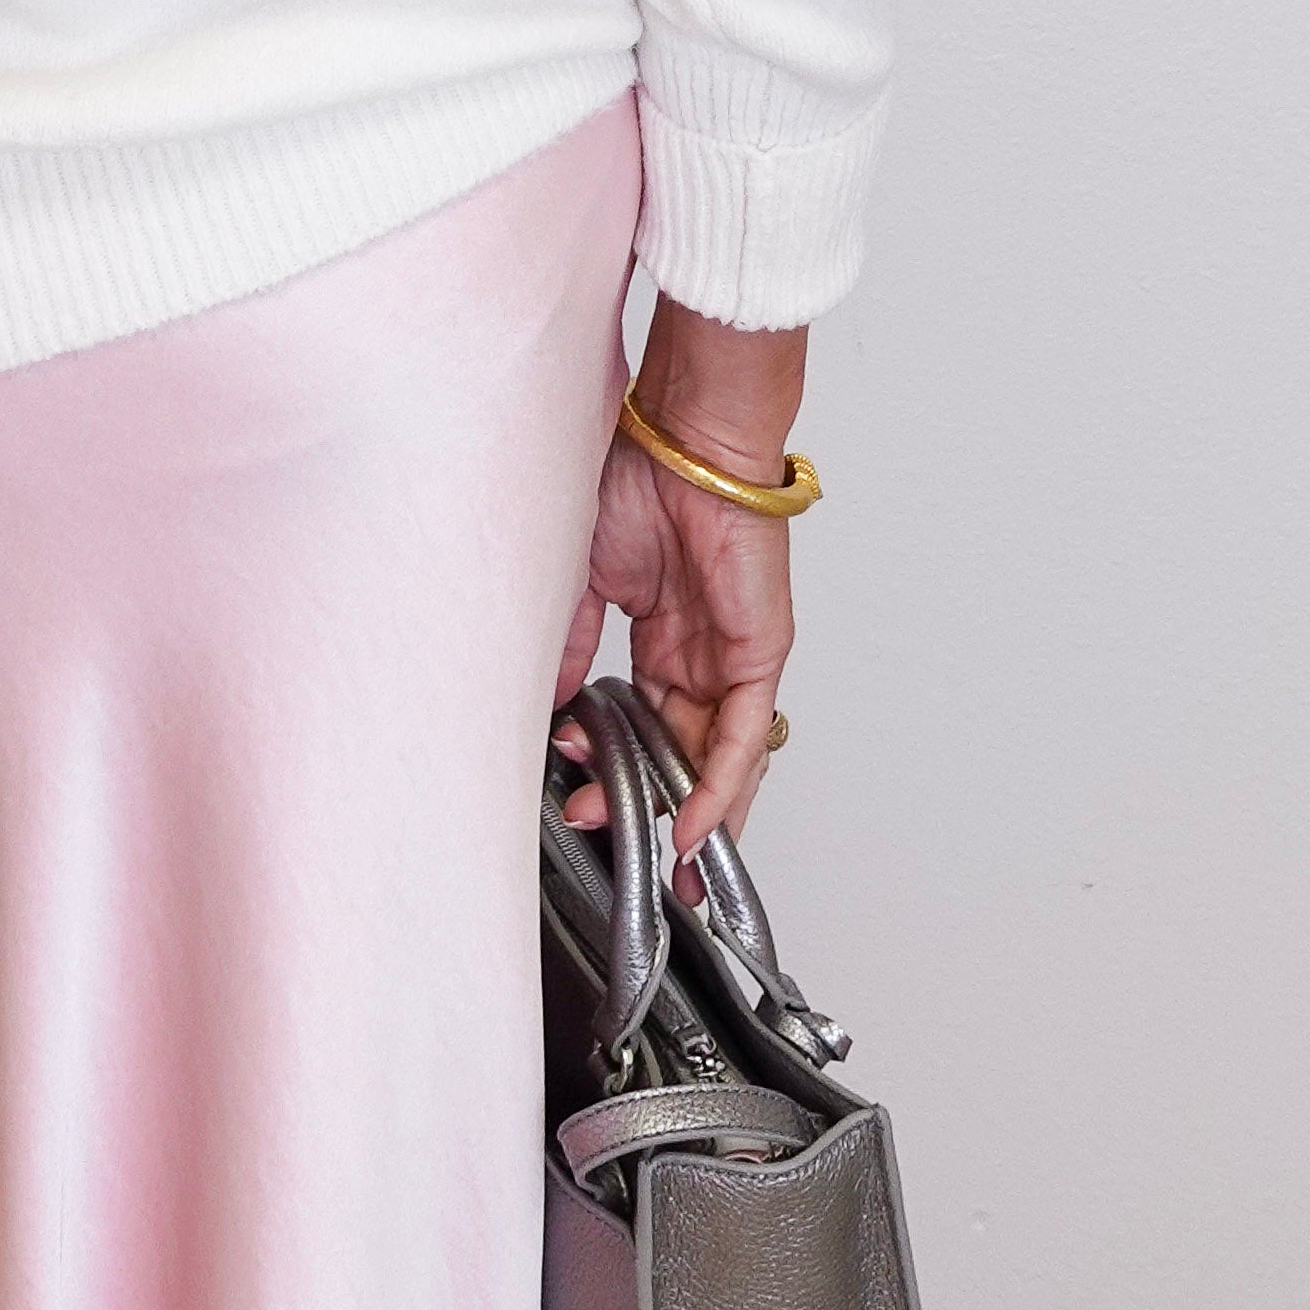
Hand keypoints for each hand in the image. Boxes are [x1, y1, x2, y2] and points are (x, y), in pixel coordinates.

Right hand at [554, 303, 803, 878]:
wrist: (681, 435)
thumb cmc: (637, 476)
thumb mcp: (585, 576)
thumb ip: (571, 645)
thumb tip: (550, 706)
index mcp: (660, 634)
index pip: (643, 724)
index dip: (618, 771)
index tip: (583, 807)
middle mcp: (699, 652)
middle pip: (681, 753)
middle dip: (652, 809)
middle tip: (625, 858)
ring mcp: (732, 654)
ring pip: (719, 757)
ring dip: (690, 815)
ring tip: (671, 874)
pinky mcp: (759, 651)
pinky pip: (742, 735)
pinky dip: (720, 786)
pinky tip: (694, 826)